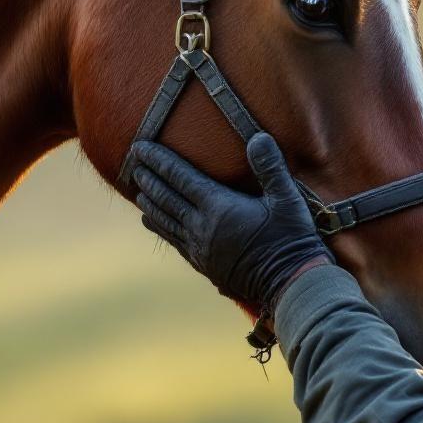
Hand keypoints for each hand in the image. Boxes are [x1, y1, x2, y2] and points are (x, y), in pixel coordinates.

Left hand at [127, 133, 332, 312]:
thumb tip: (258, 137)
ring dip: (149, 201)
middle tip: (131, 161)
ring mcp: (199, 247)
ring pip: (164, 220)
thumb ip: (270, 168)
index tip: (139, 147)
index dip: (158, 160)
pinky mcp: (202, 264)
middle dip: (147, 177)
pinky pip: (173, 240)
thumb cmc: (292, 239)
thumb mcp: (287, 200)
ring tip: (136, 188)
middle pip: (166, 197)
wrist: (290, 286)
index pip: (180, 177)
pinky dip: (158, 226)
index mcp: (219, 207)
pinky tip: (150, 221)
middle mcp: (202, 227)